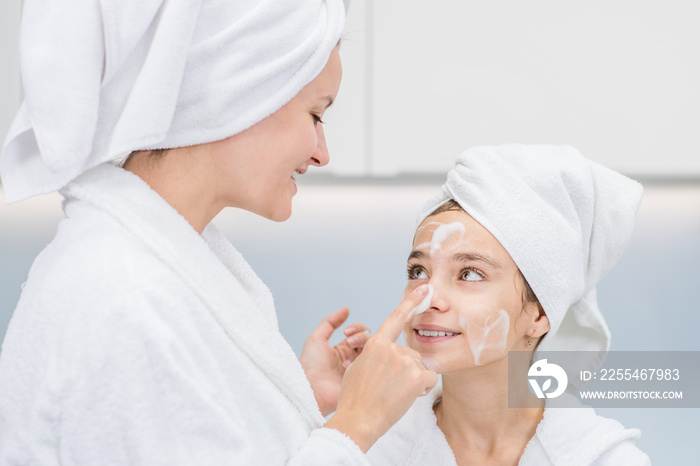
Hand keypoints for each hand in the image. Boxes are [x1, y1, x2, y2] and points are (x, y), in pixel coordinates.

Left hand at [300, 307, 370, 415]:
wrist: (310, 390)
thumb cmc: (310, 366)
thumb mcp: (316, 339)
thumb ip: (330, 322)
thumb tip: (346, 309)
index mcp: (344, 349)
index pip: (361, 332)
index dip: (357, 329)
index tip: (346, 332)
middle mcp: (354, 358)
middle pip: (371, 340)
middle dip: (362, 337)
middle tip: (349, 342)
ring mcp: (360, 369)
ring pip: (374, 352)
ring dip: (363, 350)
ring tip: (348, 358)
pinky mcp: (364, 380)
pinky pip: (374, 367)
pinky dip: (364, 364)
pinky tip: (350, 368)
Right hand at [325, 285, 437, 451]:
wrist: (358, 420)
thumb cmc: (354, 398)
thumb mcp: (357, 367)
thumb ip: (374, 355)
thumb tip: (386, 354)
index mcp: (375, 344)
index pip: (396, 318)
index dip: (412, 301)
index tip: (425, 288)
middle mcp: (391, 348)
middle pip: (410, 354)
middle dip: (406, 370)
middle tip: (389, 387)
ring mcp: (405, 361)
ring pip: (419, 367)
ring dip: (414, 380)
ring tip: (394, 394)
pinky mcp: (417, 376)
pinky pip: (429, 379)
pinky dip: (423, 389)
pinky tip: (408, 396)